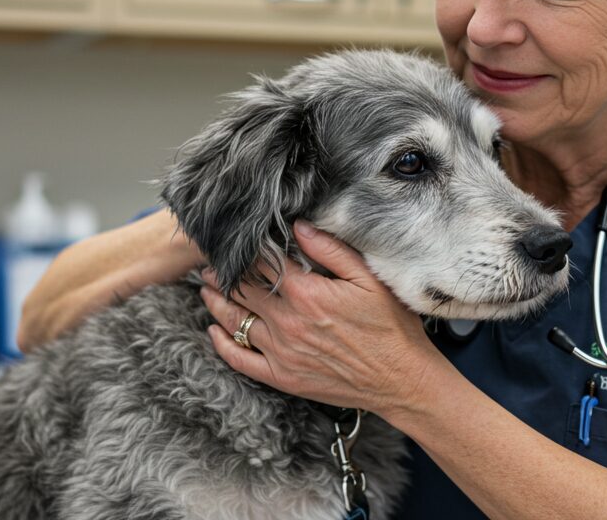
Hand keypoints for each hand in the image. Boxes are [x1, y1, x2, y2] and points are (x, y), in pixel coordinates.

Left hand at [199, 220, 441, 415]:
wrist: (401, 380)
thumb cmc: (390, 327)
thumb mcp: (369, 279)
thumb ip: (331, 250)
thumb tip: (299, 226)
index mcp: (307, 293)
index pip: (263, 264)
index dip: (245, 250)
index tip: (235, 240)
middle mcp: (287, 322)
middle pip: (243, 290)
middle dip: (224, 273)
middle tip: (210, 262)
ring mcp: (282, 352)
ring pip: (235, 321)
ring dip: (216, 302)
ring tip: (206, 287)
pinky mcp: (283, 377)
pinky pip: (241, 360)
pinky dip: (222, 344)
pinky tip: (213, 331)